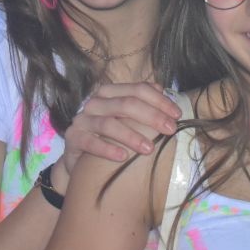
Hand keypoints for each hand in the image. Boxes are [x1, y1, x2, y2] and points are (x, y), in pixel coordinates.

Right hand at [58, 82, 181, 182]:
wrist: (81, 162)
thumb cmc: (109, 138)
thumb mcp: (127, 120)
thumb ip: (142, 104)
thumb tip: (161, 88)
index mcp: (111, 93)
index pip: (137, 89)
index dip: (159, 100)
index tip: (177, 115)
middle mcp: (96, 102)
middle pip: (126, 104)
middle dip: (151, 116)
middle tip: (170, 131)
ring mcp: (82, 119)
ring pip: (108, 123)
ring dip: (131, 136)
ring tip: (149, 149)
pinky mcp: (72, 137)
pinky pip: (90, 142)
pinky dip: (107, 149)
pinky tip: (123, 157)